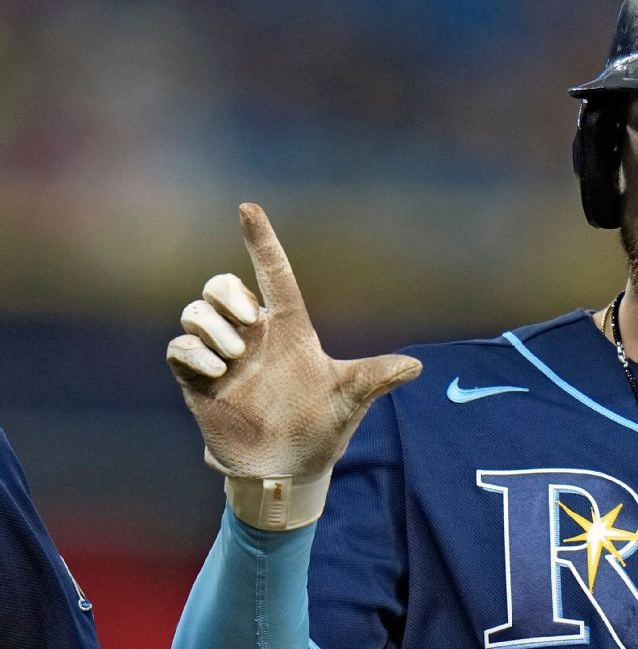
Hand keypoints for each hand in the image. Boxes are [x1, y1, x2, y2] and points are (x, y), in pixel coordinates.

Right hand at [166, 203, 421, 528]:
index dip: (262, 242)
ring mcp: (224, 357)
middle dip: (227, 292)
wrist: (286, 470)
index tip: (248, 208)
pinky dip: (192, 352)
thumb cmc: (321, 428)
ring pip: (196, 311)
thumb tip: (417, 366)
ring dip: (212, 327)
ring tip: (234, 360)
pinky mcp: (198, 380)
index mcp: (290, 329)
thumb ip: (376, 378)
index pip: (274, 274)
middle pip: (222, 285)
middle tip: (248, 321)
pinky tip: (215, 375)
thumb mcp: (349, 399)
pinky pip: (179, 346)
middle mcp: (254, 335)